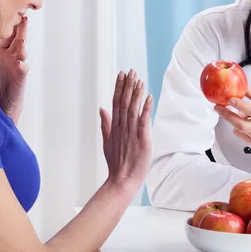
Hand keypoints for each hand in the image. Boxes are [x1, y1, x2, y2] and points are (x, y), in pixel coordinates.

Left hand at [0, 17, 28, 122]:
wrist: (1, 98)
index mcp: (4, 50)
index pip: (8, 34)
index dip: (10, 24)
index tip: (9, 11)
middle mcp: (13, 55)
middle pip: (18, 38)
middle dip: (22, 29)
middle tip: (23, 17)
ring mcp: (18, 64)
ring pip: (22, 52)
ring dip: (22, 46)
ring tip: (21, 40)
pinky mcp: (21, 75)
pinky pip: (23, 69)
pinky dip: (22, 66)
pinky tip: (21, 64)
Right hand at [100, 69, 152, 189]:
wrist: (122, 181)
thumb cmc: (117, 164)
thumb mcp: (107, 142)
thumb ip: (105, 124)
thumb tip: (102, 109)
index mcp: (114, 127)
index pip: (116, 102)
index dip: (119, 87)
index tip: (121, 74)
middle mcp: (121, 127)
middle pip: (123, 102)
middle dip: (127, 85)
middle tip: (130, 71)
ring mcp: (131, 133)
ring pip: (132, 108)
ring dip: (135, 93)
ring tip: (138, 79)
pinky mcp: (141, 140)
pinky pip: (143, 121)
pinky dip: (145, 108)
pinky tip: (148, 97)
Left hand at [215, 87, 250, 146]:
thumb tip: (238, 85)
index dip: (239, 105)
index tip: (229, 98)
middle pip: (242, 124)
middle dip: (227, 115)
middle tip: (218, 107)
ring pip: (239, 129)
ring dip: (231, 119)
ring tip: (226, 110)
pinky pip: (240, 134)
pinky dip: (236, 126)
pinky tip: (240, 119)